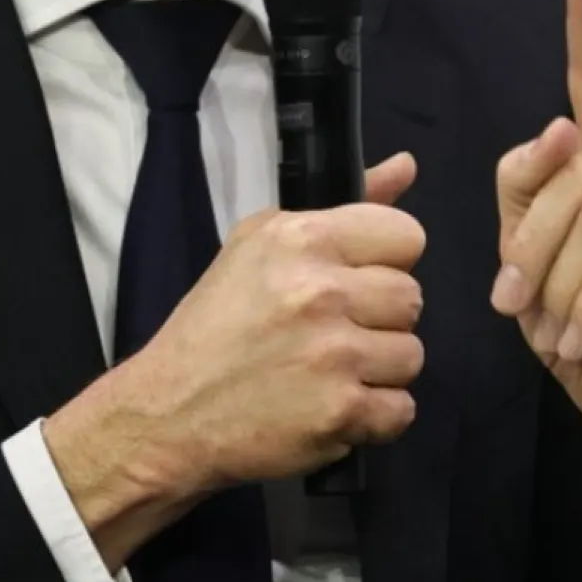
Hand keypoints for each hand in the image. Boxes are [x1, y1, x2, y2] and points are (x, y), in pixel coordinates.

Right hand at [43, 155, 424, 566]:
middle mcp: (321, 291)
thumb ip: (344, 206)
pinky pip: (401, 410)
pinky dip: (375, 417)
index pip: (406, 235)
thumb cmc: (216, 321)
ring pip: (411, 355)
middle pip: (411, 298)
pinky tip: (335, 406)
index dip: (386, 261)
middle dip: (380, 318)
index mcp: (302, 239)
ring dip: (379, 369)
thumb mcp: (262, 243)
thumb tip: (407, 164)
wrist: (169, 410)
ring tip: (333, 372)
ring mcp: (334, 356)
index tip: (355, 280)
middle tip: (336, 331)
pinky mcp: (340, 413)